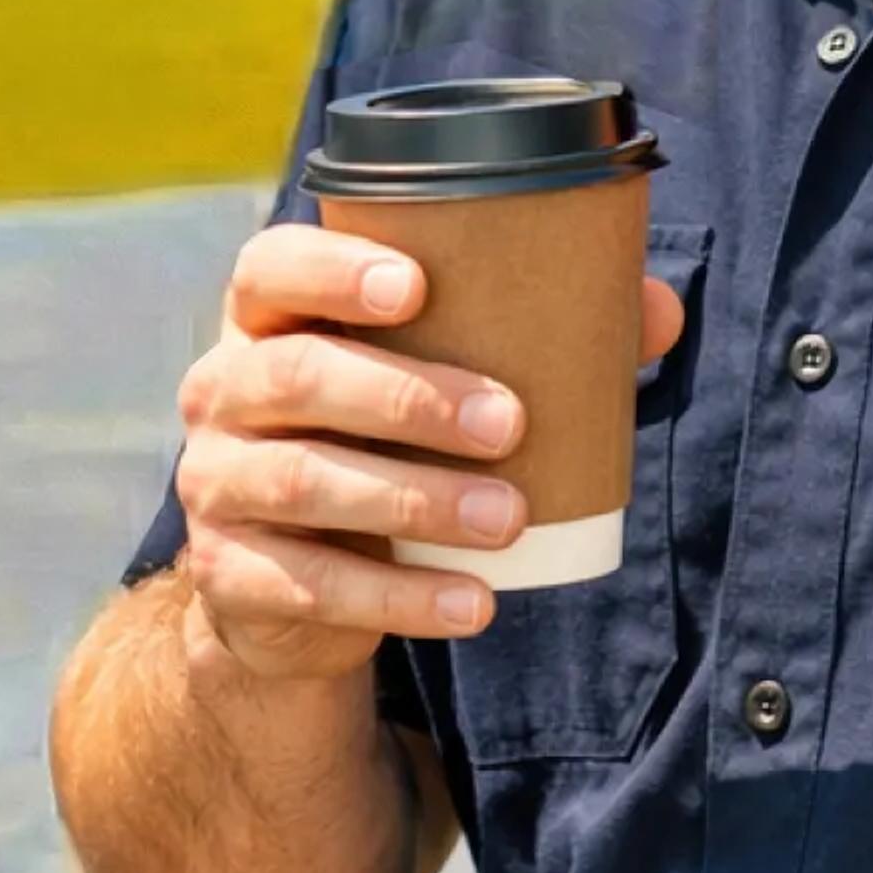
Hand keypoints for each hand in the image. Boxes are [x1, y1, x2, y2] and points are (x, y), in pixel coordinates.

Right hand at [172, 225, 688, 682]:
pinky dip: (401, 600)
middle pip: (297, 376)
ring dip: (417, 500)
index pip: (271, 269)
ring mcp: (215, 485)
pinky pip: (312, 586)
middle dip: (409, 396)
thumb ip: (531, 337)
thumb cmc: (378, 441)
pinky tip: (474, 603)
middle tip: (510, 422)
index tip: (418, 285)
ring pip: (306, 482)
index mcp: (266, 320)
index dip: (333, 271)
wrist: (288, 583)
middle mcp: (221, 390)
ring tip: (510, 517)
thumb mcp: (429, 381)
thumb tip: (658, 312)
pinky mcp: (228, 574)